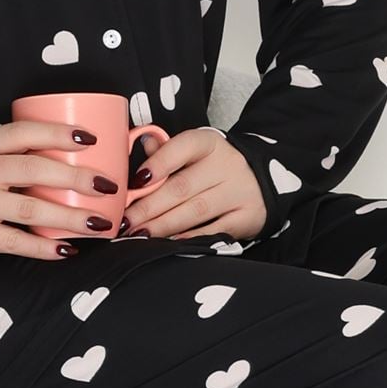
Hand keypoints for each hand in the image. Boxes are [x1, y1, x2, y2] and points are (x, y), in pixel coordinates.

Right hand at [0, 119, 124, 262]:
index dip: (59, 133)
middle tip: (107, 186)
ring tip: (99, 224)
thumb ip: (2, 153)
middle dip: (77, 178)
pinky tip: (65, 251)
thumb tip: (55, 155)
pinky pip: (15, 242)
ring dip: (71, 218)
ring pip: (33, 209)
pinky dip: (43, 248)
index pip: (25, 132)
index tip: (89, 140)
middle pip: (37, 170)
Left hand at [123, 126, 267, 240]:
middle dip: (148, 207)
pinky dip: (189, 238)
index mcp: (209, 143)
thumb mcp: (195, 152)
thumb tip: (142, 143)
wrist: (261, 180)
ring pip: (195, 211)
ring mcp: (239, 192)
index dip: (157, 163)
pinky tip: (169, 243)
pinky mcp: (247, 217)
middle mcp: (226, 165)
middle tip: (126, 221)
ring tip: (138, 234)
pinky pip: (213, 231)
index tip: (135, 181)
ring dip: (162, 226)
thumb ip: (167, 151)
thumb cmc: (215, 167)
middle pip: (181, 187)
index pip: (182, 147)